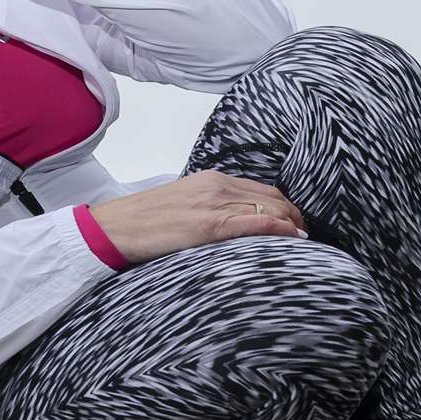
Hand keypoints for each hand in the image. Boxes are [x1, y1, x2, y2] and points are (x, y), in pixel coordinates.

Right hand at [86, 170, 309, 265]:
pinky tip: (293, 237)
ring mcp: (214, 204)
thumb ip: (207, 208)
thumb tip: (228, 226)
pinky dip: (280, 228)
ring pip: (269, 207)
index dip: (283, 205)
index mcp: (210, 180)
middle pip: (271, 196)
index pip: (260, 188)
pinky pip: (256, 221)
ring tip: (304, 239)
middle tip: (305, 233)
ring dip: (292, 223)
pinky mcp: (210, 225)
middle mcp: (216, 186)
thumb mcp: (181, 206)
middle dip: (294, 215)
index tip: (293, 220)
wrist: (115, 227)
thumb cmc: (143, 222)